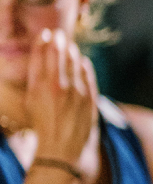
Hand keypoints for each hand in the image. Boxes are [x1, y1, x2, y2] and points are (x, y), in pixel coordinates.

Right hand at [25, 29, 96, 163]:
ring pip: (75, 62)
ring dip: (72, 52)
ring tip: (69, 46)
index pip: (41, 55)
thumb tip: (43, 57)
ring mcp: (76, 92)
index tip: (46, 34)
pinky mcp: (89, 98)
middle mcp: (57, 86)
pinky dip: (84, 66)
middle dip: (58, 42)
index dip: (43, 42)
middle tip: (58, 34)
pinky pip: (88, 75)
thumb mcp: (31, 101)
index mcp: (38, 86)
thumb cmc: (42, 125)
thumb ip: (36, 79)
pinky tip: (82, 61)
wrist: (61, 148)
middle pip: (59, 55)